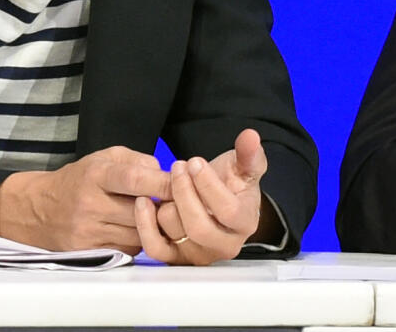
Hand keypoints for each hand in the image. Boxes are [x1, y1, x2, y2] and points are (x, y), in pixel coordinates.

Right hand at [0, 146, 171, 253]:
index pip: (134, 179)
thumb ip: (137, 161)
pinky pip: (127, 250)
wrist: (39, 209)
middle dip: (163, 208)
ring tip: (155, 215)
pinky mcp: (88, 251)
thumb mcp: (104, 157)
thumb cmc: (80, 179)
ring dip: (151, 226)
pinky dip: (136, 240)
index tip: (184, 182)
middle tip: (177, 202)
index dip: (163, 182)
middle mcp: (90, 204)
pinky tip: (133, 229)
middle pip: (141, 212)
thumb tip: (166, 173)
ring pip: (137, 234)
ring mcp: (88, 231)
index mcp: (96, 175)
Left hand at [134, 128, 267, 264]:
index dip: (208, 185)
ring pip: (174, 231)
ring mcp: (199, 255)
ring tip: (168, 181)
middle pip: (198, 226)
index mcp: (245, 224)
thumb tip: (250, 136)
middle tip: (178, 167)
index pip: (228, 211)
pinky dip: (145, 224)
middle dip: (183, 191)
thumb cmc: (230, 186)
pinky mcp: (175, 259)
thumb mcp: (243, 167)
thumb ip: (248, 153)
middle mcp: (224, 246)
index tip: (195, 162)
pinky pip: (154, 248)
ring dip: (166, 202)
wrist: (217, 205)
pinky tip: (145, 202)